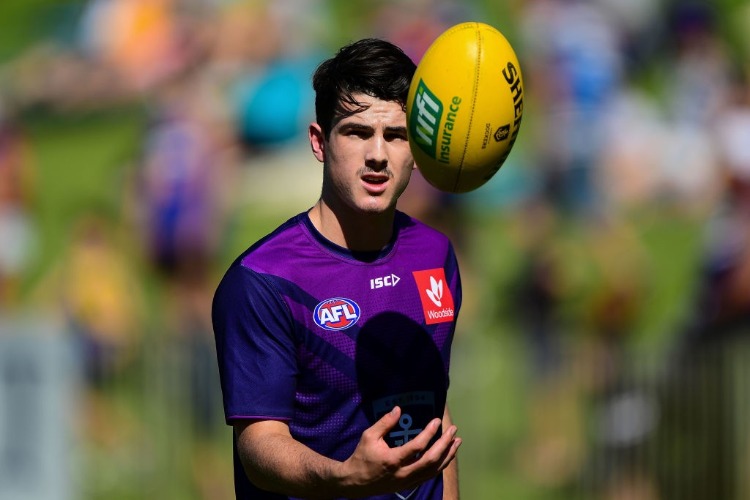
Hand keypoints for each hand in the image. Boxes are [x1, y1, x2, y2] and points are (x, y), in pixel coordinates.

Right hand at [337, 406, 461, 497]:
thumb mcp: (369, 436)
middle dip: (445, 445)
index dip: (429, 433)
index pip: (417, 447)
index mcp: (393, 460)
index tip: (437, 421)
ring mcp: (407, 481)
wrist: (355, 482)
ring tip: (456, 443)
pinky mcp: (409, 485)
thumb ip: (384, 423)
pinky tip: (446, 456)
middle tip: (454, 431)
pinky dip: (440, 466)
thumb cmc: (362, 456)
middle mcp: (403, 473)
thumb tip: (398, 409)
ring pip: (433, 471)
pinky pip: (429, 476)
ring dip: (447, 456)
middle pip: (431, 460)